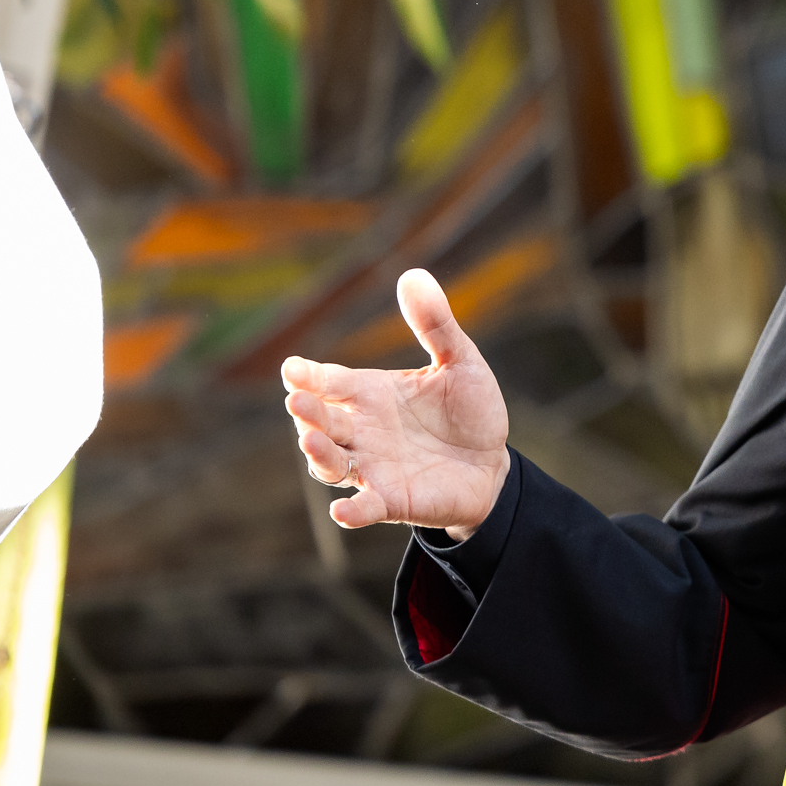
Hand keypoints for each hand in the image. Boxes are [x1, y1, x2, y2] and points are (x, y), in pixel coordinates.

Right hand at [282, 268, 510, 538]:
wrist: (493, 464)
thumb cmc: (469, 411)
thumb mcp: (460, 362)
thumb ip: (435, 324)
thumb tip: (414, 273)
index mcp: (370, 393)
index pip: (330, 381)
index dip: (309, 375)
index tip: (292, 369)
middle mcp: (361, 430)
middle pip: (323, 421)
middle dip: (308, 412)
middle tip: (296, 400)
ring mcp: (372, 467)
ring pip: (331, 463)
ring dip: (319, 454)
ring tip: (311, 441)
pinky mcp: (391, 500)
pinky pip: (364, 507)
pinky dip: (352, 511)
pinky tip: (344, 512)